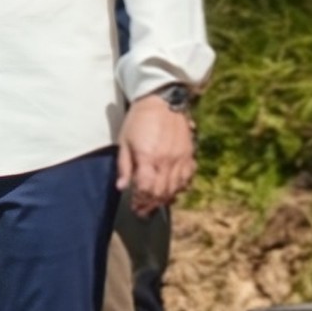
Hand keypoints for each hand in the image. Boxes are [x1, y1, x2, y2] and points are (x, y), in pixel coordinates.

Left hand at [116, 95, 196, 215]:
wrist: (163, 99)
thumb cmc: (139, 119)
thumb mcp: (124, 141)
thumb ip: (124, 166)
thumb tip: (122, 187)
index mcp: (148, 158)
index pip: (146, 190)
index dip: (140, 202)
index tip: (135, 206)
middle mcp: (167, 161)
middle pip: (161, 193)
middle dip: (151, 205)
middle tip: (143, 210)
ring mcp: (180, 159)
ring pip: (176, 189)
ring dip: (165, 199)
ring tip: (156, 203)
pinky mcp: (189, 154)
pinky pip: (188, 178)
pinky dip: (181, 188)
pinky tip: (173, 190)